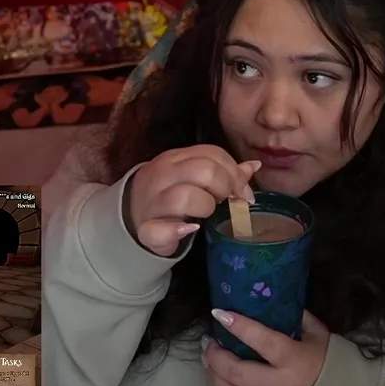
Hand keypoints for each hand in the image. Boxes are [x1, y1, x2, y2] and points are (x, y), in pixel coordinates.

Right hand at [128, 145, 259, 255]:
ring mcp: (152, 202)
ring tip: (207, 213)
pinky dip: (177, 231)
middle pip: (203, 171)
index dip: (234, 173)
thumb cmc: (170, 193)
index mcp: (176, 158)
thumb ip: (222, 171)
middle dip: (224, 187)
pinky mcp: (145, 229)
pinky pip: (159, 230)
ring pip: (184, 197)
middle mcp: (162, 175)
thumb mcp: (193, 177)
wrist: (131, 215)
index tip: (242, 192)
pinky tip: (189, 229)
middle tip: (226, 201)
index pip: (212, 154)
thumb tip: (253, 166)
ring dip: (205, 207)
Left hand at [203, 310, 329, 385]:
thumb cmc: (328, 363)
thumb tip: (272, 299)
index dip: (239, 326)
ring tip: (207, 357)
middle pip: (237, 372)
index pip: (262, 341)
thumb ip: (297, 317)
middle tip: (208, 341)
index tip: (219, 314)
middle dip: (216, 356)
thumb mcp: (318, 335)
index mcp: (294, 359)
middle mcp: (280, 384)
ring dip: (213, 374)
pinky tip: (217, 375)